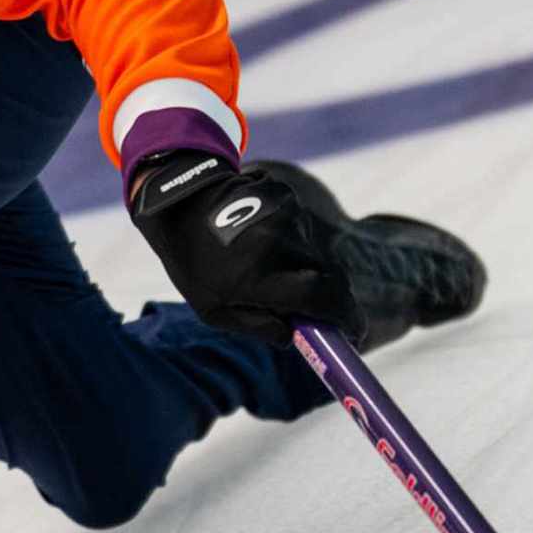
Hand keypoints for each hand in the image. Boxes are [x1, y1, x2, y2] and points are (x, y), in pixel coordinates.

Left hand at [128, 151, 364, 345]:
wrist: (177, 202)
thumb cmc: (194, 263)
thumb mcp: (214, 310)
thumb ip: (259, 328)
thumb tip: (298, 337)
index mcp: (256, 277)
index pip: (321, 297)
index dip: (346, 317)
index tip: (356, 332)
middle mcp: (276, 243)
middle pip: (328, 277)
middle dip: (328, 296)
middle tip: (316, 308)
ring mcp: (284, 214)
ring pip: (315, 252)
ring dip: (302, 265)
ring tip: (262, 261)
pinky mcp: (287, 195)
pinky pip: (304, 229)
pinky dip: (291, 240)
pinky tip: (260, 237)